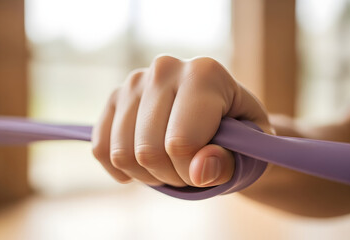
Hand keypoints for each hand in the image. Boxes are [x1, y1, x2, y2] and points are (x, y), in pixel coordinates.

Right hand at [92, 55, 271, 187]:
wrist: (218, 115)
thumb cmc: (238, 132)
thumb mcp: (248, 149)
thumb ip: (230, 161)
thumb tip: (198, 171)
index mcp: (204, 73)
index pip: (181, 142)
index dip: (192, 172)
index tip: (207, 170)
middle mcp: (164, 68)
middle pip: (148, 151)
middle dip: (171, 176)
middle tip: (189, 170)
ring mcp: (133, 82)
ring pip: (121, 153)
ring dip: (147, 175)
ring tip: (169, 164)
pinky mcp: (114, 98)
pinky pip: (101, 148)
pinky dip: (120, 169)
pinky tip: (142, 166)